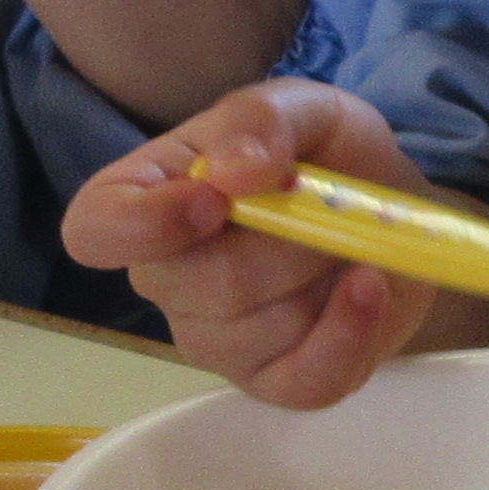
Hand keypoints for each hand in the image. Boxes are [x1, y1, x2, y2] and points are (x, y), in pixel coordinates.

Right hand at [61, 78, 436, 401]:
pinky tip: (371, 287)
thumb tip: (228, 172)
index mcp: (145, 199)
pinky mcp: (277, 381)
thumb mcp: (303, 108)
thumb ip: (259, 120)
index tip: (213, 201)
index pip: (94, 230)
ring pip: (256, 329)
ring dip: (320, 275)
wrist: (395, 213)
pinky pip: (305, 381)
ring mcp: (216, 340)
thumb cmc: (327, 156)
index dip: (141, 226)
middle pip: (194, 284)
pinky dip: (349, 333)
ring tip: (348, 240)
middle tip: (327, 204)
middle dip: (282, 239)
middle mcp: (166, 278)